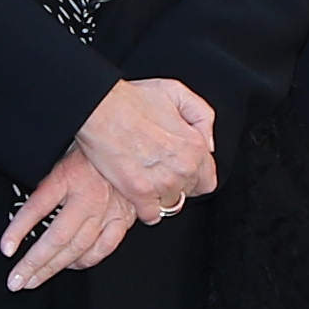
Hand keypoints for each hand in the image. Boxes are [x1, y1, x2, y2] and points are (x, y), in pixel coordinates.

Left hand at [1, 152, 141, 290]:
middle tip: (16, 280)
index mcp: (68, 176)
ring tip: (35, 280)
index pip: (37, 206)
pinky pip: (103, 248)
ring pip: (77, 248)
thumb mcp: (63, 152)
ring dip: (54, 268)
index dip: (19, 229)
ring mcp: (107, 211)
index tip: (6, 248)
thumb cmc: (93, 150)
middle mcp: (87, 197)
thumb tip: (23, 209)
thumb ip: (47, 179)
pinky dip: (86, 261)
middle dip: (33, 264)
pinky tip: (72, 266)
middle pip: (56, 238)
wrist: (132, 145)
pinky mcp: (123, 219)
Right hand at [72, 78, 218, 214]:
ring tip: (144, 176)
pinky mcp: (140, 193)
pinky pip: (151, 215)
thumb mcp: (177, 93)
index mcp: (195, 146)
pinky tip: (136, 191)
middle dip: (175, 183)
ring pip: (170, 204)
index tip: (179, 170)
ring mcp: (163, 183)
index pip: (207, 180)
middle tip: (156, 168)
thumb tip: (208, 144)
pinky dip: (144, 208)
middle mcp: (183, 167)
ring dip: (159, 195)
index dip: (193, 175)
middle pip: (188, 193)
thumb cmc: (132, 99)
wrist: (100, 108)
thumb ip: (202, 117)